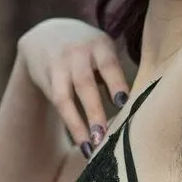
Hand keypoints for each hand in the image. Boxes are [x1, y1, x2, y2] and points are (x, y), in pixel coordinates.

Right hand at [17, 18, 130, 152]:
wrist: (45, 34)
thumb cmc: (88, 49)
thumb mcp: (102, 49)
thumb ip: (116, 73)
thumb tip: (137, 107)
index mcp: (99, 44)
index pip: (108, 64)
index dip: (115, 83)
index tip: (123, 104)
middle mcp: (76, 54)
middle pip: (84, 83)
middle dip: (94, 111)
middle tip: (104, 136)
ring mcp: (58, 67)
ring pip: (66, 98)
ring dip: (78, 124)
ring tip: (91, 148)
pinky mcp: (46, 80)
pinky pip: (57, 105)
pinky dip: (71, 125)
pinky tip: (83, 143)